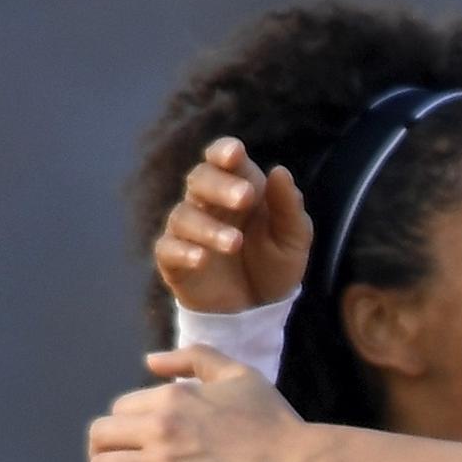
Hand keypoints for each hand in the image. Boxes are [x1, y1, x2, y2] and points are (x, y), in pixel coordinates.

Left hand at [86, 347, 317, 461]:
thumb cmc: (275, 423)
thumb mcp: (239, 375)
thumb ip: (195, 359)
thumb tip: (150, 362)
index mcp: (171, 397)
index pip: (122, 408)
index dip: (126, 425)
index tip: (135, 441)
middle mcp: (158, 427)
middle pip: (101, 435)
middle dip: (102, 449)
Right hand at [154, 138, 312, 315]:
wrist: (258, 310)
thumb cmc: (274, 265)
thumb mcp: (293, 240)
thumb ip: (289, 208)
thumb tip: (280, 170)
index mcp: (238, 188)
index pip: (223, 159)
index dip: (224, 152)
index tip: (235, 154)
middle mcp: (208, 203)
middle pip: (200, 180)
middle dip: (221, 186)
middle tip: (246, 197)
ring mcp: (188, 230)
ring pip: (184, 215)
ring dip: (209, 227)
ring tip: (235, 242)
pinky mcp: (173, 259)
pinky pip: (168, 248)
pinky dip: (183, 251)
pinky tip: (201, 259)